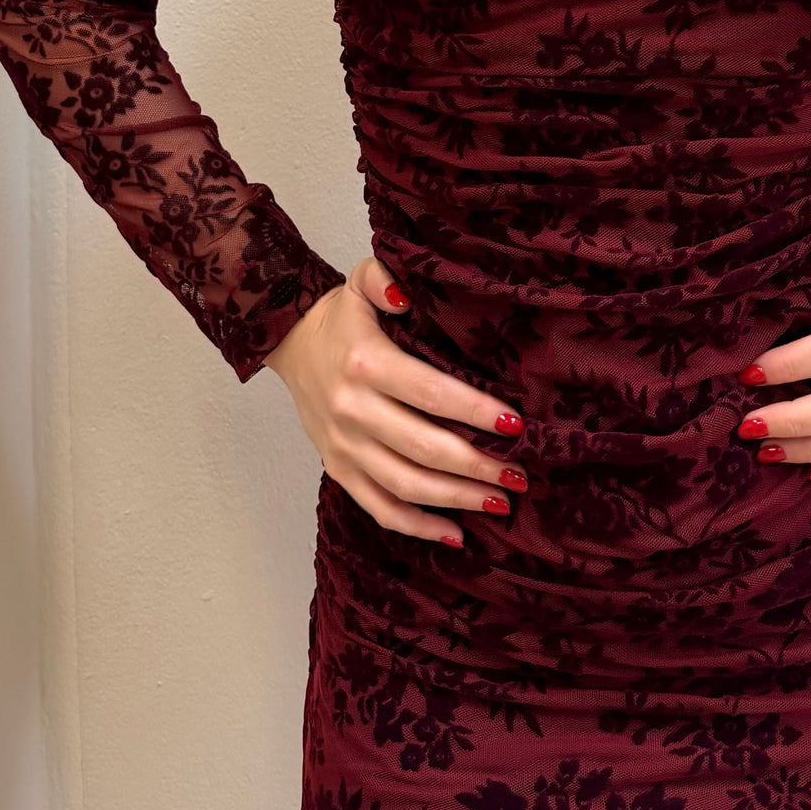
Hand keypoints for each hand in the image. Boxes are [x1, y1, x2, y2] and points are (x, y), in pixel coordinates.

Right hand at [265, 258, 528, 549]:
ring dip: (456, 499)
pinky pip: (379, 507)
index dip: (474, 411)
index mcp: (366, 365)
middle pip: (423, 448)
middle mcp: (353, 410)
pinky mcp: (339, 469)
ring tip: (501, 502)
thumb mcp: (359, 282)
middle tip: (520, 474)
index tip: (515, 424)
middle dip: (477, 465)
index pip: (430, 393)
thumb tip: (406, 294)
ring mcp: (344, 446)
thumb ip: (383, 276)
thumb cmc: (342, 318)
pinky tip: (456, 533)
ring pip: (405, 485)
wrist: (289, 345)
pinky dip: (417, 526)